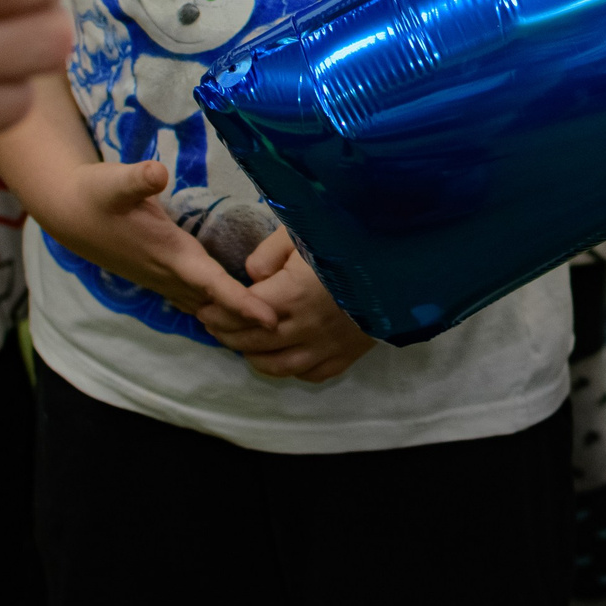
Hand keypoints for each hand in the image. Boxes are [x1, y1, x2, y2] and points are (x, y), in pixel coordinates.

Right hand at [45, 158, 282, 330]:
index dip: (242, 303)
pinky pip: (197, 300)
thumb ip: (138, 179)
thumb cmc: (96, 195)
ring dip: (237, 319)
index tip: (272, 319)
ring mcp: (165, 279)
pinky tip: (240, 311)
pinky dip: (220, 308)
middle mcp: (171, 273)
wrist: (68, 212)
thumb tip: (157, 172)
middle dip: (251, 320)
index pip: (213, 285)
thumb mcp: (115, 181)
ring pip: (207, 306)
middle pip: (218, 305)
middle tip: (296, 326)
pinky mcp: (161, 275)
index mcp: (170, 254)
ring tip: (279, 325)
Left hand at [198, 229, 376, 381]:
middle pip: (253, 341)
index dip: (218, 311)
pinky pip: (310, 373)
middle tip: (211, 325)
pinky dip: (290, 370)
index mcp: (292, 295)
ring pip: (278, 366)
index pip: (241, 312)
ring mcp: (327, 346)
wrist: (402, 264)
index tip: (203, 306)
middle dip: (226, 334)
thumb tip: (251, 277)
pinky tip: (281, 358)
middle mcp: (306, 328)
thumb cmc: (351, 240)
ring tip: (240, 344)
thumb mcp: (305, 232)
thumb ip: (269, 254)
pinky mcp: (346, 354)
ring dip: (252, 357)